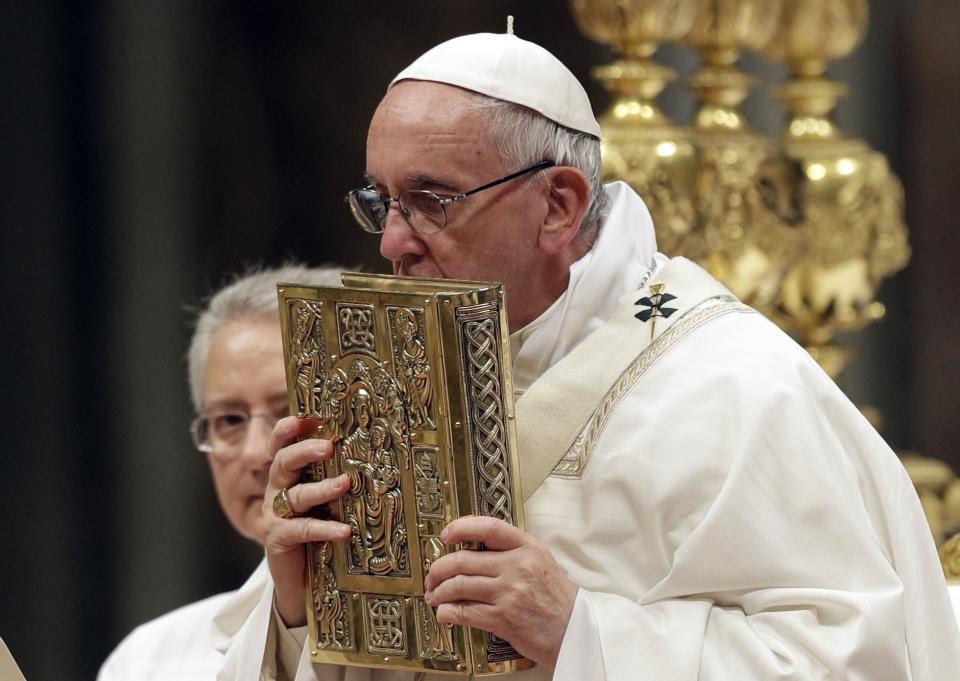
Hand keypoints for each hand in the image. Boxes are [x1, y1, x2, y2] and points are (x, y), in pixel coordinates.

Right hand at [262, 416, 350, 626]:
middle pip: (283, 462)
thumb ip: (336, 477)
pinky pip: (302, 529)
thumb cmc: (318, 531)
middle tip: (328, 446)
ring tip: (345, 484)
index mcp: (287, 475)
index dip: (286, 431)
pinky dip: (324, 527)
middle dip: (304, 451)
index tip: (300, 419)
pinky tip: (344, 530)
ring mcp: (275, 515)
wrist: (300, 579)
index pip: (281, 446)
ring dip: (321, 488)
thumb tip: (371, 454)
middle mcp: (277, 490)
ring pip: (296, 495)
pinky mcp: (279, 539)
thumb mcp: (325, 501)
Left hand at [423, 516, 578, 670]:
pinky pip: (464, 611)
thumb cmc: (558, 599)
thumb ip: (514, 551)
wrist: (575, 631)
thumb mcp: (542, 562)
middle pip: (463, 559)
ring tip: (435, 595)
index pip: (488, 528)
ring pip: (458, 585)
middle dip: (439, 568)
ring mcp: (509, 592)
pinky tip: (445, 613)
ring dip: (439, 591)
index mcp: (528, 548)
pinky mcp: (503, 618)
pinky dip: (447, 612)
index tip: (446, 534)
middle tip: (433, 575)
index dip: (461, 527)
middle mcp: (517, 566)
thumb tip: (476, 549)